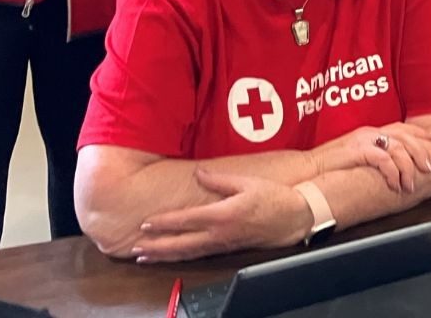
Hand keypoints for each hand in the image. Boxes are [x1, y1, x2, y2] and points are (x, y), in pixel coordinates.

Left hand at [132, 170, 311, 262]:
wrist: (294, 217)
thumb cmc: (273, 198)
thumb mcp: (247, 182)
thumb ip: (220, 180)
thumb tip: (199, 174)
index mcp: (223, 215)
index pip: (187, 220)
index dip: (165, 222)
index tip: (147, 222)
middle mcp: (219, 234)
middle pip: (182, 244)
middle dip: (157, 246)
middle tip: (136, 248)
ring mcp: (223, 244)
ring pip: (188, 254)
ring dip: (165, 255)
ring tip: (146, 256)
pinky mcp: (227, 248)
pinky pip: (198, 255)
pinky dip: (181, 256)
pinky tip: (172, 256)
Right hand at [315, 122, 430, 193]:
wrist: (307, 170)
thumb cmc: (330, 167)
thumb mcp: (355, 157)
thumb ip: (372, 156)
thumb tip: (390, 167)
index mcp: (371, 131)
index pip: (402, 128)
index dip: (420, 135)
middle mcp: (370, 132)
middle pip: (405, 136)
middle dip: (421, 152)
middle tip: (429, 168)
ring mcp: (364, 140)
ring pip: (398, 148)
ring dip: (408, 168)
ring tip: (411, 185)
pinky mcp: (358, 150)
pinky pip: (384, 159)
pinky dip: (393, 172)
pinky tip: (395, 185)